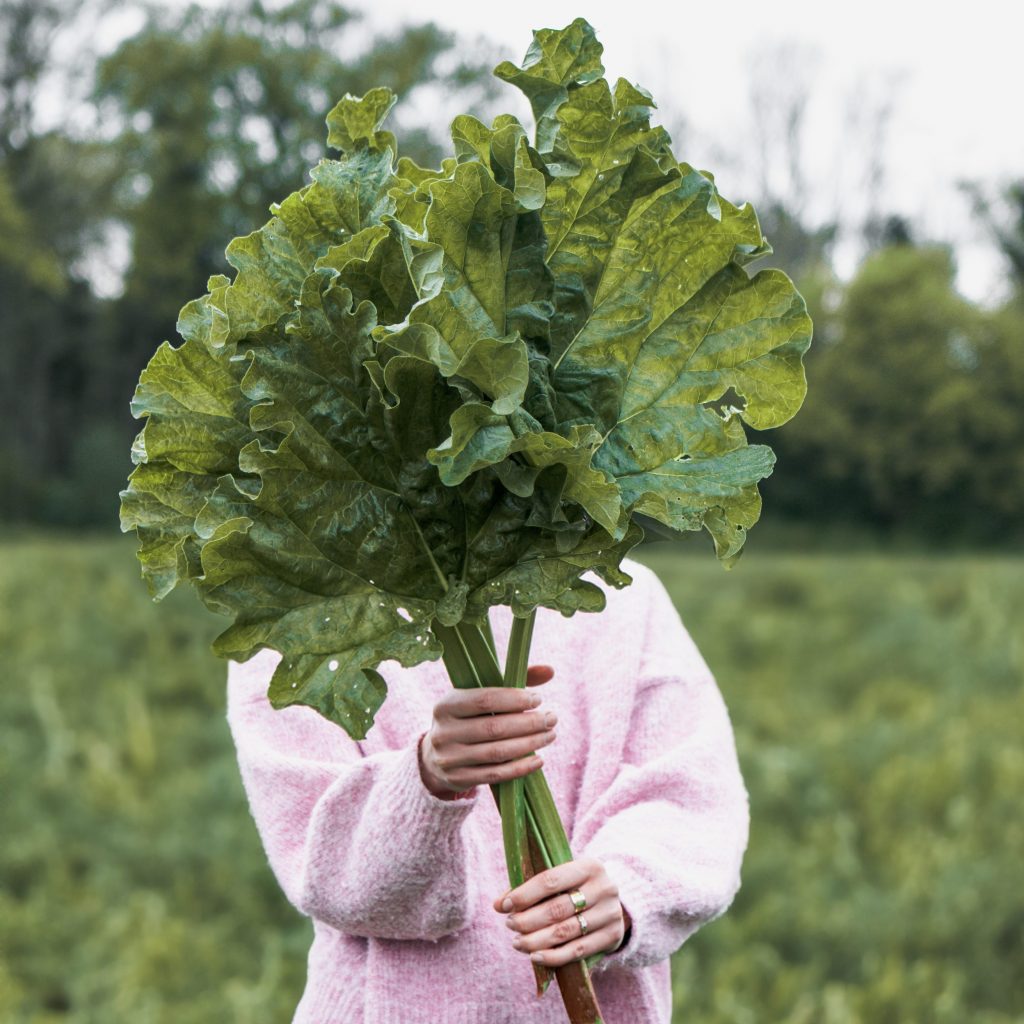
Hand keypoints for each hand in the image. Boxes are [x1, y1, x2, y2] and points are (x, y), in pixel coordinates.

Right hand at [418, 665, 556, 799]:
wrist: (436, 758)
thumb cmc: (467, 719)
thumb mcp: (478, 698)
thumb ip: (512, 681)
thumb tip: (549, 671)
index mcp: (446, 705)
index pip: (485, 700)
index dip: (514, 699)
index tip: (538, 699)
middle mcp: (444, 732)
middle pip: (494, 728)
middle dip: (529, 723)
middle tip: (552, 718)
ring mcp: (449, 759)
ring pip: (497, 752)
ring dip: (530, 744)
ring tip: (550, 735)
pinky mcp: (459, 779)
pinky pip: (495, 774)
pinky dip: (520, 768)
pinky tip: (539, 759)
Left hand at [493, 856, 628, 966]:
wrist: (615, 904)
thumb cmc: (577, 888)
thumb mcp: (562, 880)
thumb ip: (531, 889)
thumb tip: (498, 904)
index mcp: (589, 866)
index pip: (551, 880)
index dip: (525, 895)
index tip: (504, 906)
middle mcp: (603, 888)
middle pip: (558, 908)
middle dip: (528, 920)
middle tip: (510, 925)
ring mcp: (610, 913)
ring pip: (566, 931)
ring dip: (536, 940)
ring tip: (517, 942)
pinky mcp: (612, 937)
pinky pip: (578, 951)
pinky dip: (553, 957)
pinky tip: (535, 957)